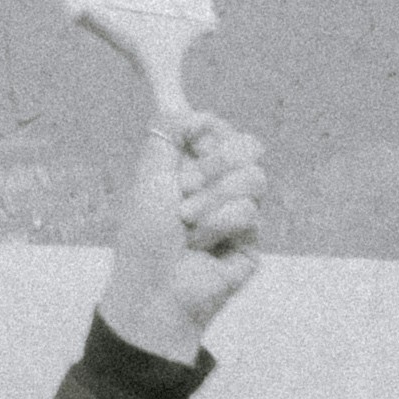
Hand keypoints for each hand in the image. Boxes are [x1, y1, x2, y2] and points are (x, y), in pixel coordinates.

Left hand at [97, 111, 263, 364]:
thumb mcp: (149, 177)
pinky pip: (249, 211)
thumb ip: (167, 134)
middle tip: (184, 190)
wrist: (155, 291)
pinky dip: (219, 225)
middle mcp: (218, 187)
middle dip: (214, 165)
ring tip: (186, 224)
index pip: (221, 129)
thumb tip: (191, 106)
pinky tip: (202, 247)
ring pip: (254, 177)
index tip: (193, 142)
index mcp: (192, 168)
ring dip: (213, 200)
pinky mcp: (251, 241)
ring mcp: (237, 213)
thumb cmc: (144, 239)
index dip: (210, 131)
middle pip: (248, 146)